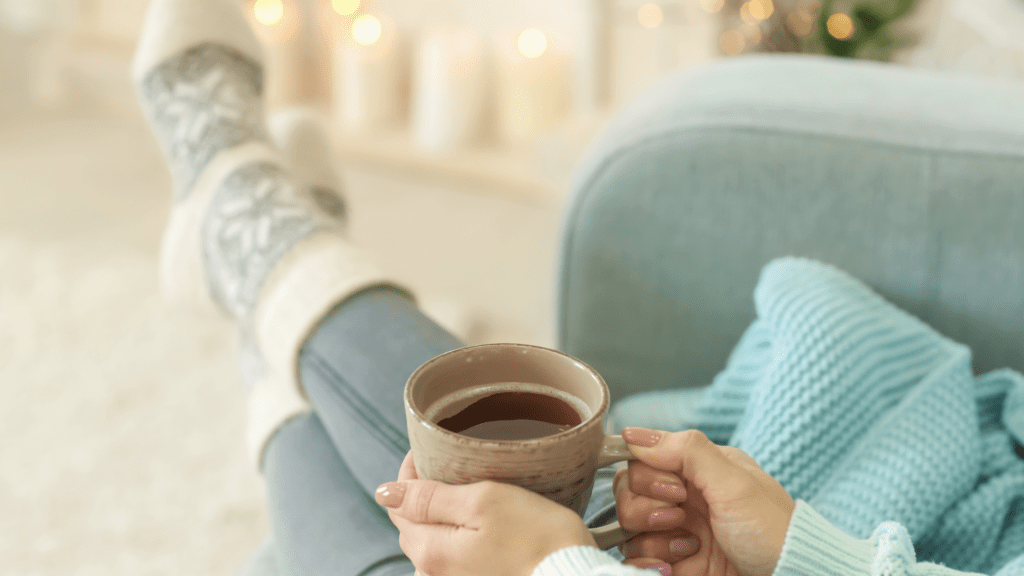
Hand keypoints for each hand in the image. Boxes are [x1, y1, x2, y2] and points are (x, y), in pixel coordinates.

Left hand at [377, 452, 596, 575]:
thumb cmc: (538, 538)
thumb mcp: (483, 502)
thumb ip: (429, 498)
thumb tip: (384, 492)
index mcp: (428, 550)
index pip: (400, 503)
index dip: (411, 470)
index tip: (429, 446)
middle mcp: (432, 573)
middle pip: (413, 523)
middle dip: (425, 491)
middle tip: (453, 463)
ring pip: (433, 540)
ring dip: (443, 514)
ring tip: (470, 491)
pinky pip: (454, 556)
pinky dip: (460, 535)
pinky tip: (482, 524)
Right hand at [614, 428, 794, 575]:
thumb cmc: (773, 532)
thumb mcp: (735, 483)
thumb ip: (686, 451)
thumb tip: (634, 434)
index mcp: (698, 469)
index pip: (643, 458)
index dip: (648, 473)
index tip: (675, 489)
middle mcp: (682, 498)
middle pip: (628, 490)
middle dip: (646, 506)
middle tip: (679, 516)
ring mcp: (675, 532)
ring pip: (629, 526)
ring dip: (652, 537)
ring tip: (688, 546)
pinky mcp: (672, 563)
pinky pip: (634, 558)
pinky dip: (645, 563)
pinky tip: (672, 568)